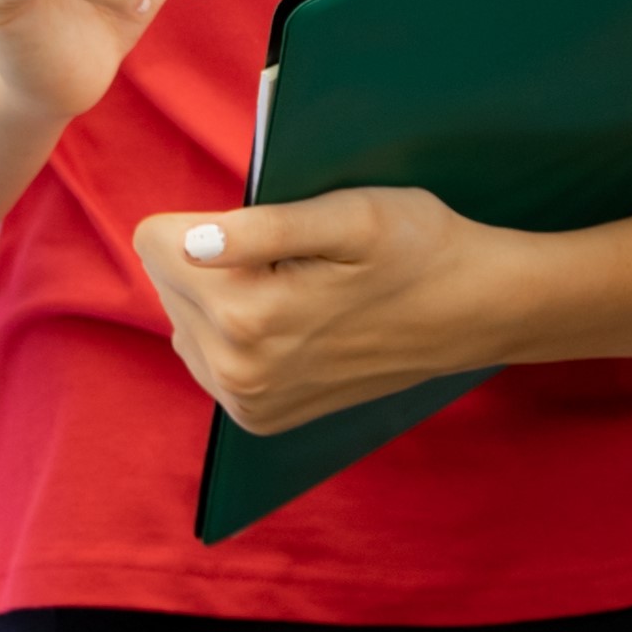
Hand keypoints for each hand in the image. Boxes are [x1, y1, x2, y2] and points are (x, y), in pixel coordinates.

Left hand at [134, 185, 495, 434]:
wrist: (474, 312)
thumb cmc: (420, 247)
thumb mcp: (354, 215)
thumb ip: (264, 228)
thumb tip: (186, 243)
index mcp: (248, 311)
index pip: (157, 241)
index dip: (213, 219)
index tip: (276, 231)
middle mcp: (236, 367)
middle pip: (168, 280)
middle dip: (216, 260)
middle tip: (299, 262)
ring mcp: (246, 399)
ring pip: (183, 318)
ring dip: (225, 297)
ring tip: (300, 292)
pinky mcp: (258, 416)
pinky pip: (208, 356)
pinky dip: (240, 333)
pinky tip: (296, 323)